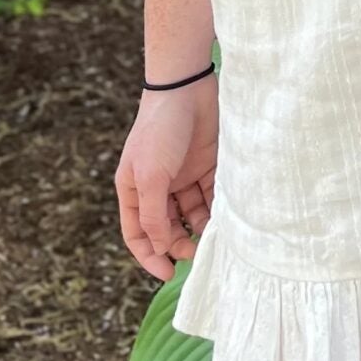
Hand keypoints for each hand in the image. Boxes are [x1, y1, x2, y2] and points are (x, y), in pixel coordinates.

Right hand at [115, 76, 218, 279]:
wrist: (186, 86)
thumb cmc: (160, 129)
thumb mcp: (151, 176)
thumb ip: (154, 214)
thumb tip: (161, 247)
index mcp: (134, 190)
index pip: (138, 234)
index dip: (150, 256)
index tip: (168, 273)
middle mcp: (157, 186)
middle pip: (167, 228)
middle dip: (179, 244)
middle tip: (195, 254)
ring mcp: (182, 176)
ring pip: (192, 214)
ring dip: (201, 228)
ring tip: (213, 237)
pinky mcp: (205, 164)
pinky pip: (211, 195)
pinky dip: (217, 209)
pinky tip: (226, 218)